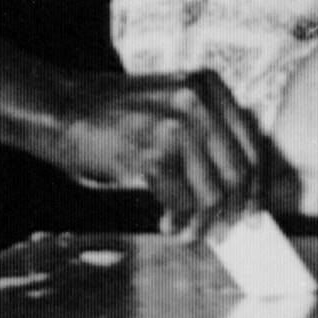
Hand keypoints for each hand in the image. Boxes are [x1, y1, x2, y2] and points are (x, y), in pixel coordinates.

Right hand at [50, 70, 264, 234]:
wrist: (60, 109)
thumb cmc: (112, 117)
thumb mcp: (170, 104)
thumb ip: (204, 131)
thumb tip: (237, 190)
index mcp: (209, 84)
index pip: (252, 143)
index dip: (257, 185)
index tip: (254, 213)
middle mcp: (198, 100)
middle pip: (239, 172)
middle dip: (234, 211)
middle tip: (221, 232)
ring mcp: (176, 124)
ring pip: (214, 194)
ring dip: (203, 224)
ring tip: (186, 233)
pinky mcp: (152, 152)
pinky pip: (183, 203)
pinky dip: (179, 223)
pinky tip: (166, 225)